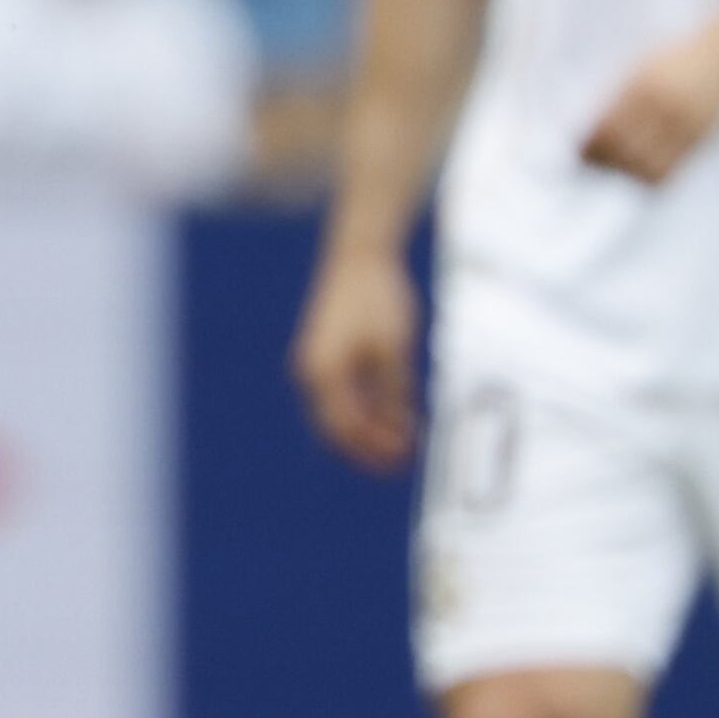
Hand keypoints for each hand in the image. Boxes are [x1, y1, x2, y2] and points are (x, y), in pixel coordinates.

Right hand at [291, 245, 420, 472]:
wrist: (360, 256)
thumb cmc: (377, 299)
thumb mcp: (394, 351)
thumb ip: (393, 394)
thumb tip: (399, 430)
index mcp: (323, 374)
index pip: (345, 428)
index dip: (373, 449)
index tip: (402, 461)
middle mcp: (312, 373)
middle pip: (338, 426)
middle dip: (369, 445)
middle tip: (403, 459)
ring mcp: (317, 362)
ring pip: (342, 410)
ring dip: (371, 427)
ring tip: (406, 437)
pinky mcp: (328, 352)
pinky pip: (345, 391)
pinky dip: (369, 406)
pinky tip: (397, 412)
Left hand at [579, 30, 718, 184]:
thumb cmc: (677, 58)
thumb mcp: (642, 66)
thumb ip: (619, 94)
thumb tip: (590, 129)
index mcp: (642, 85)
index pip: (606, 128)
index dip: (589, 146)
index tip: (580, 150)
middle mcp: (663, 107)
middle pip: (623, 150)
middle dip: (603, 161)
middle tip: (593, 163)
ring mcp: (684, 124)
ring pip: (645, 165)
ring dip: (626, 171)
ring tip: (617, 167)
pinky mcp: (700, 137)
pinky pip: (670, 169)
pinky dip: (651, 176)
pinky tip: (642, 171)